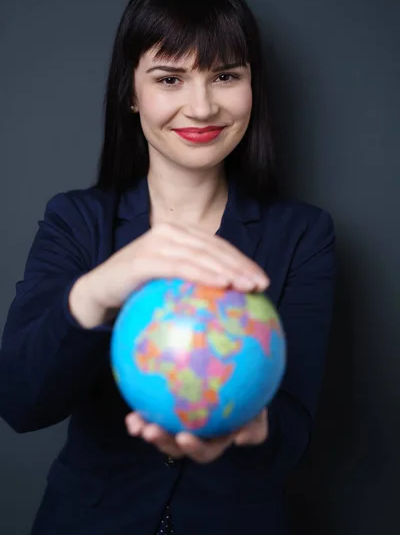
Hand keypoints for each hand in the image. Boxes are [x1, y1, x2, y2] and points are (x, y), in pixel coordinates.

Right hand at [69, 221, 269, 327]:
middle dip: (241, 266)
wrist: (97, 293)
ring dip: (228, 270)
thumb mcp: (169, 282)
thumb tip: (229, 301)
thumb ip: (193, 281)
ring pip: (201, 255)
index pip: (218, 246)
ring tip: (247, 286)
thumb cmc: (136, 290)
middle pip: (214, 248)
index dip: (242, 261)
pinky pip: (180, 267)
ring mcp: (156, 243)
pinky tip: (222, 285)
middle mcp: (170, 232)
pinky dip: (202, 275)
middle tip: (261, 285)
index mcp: (180, 234)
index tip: (261, 281)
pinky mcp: (144, 259)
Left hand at [125, 408, 268, 463]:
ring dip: (146, 429)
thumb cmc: (252, 396)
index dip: (193, 447)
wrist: (242, 378)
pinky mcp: (167, 408)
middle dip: (162, 441)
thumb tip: (241, 439)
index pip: (204, 450)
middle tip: (150, 431)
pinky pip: (153, 412)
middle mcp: (196, 435)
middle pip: (176, 445)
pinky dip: (140, 413)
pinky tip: (131, 409)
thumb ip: (255, 427)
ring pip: (161, 431)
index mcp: (215, 440)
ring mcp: (180, 423)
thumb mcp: (260, 412)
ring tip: (135, 423)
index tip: (183, 437)